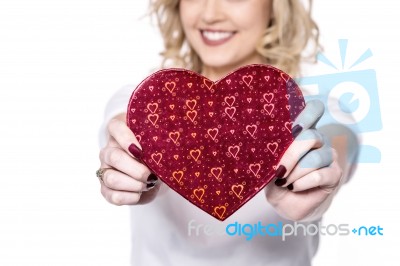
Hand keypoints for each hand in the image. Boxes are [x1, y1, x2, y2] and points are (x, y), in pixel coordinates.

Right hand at [98, 113, 159, 204]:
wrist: (152, 172)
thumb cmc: (154, 152)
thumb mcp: (156, 143)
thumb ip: (157, 141)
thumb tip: (165, 150)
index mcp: (118, 133)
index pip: (115, 128)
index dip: (126, 139)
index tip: (141, 150)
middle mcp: (108, 150)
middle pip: (114, 157)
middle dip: (136, 170)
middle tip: (151, 175)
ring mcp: (105, 170)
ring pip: (111, 179)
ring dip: (134, 184)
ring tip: (148, 184)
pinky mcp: (106, 189)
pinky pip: (112, 196)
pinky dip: (130, 197)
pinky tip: (140, 193)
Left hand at [265, 100, 343, 220]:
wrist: (284, 203)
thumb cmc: (275, 179)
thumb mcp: (268, 164)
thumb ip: (271, 153)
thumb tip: (268, 146)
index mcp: (301, 130)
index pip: (314, 109)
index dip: (307, 113)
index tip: (293, 126)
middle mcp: (318, 139)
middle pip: (311, 136)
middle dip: (291, 154)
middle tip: (279, 169)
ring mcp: (329, 155)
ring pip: (315, 158)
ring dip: (296, 172)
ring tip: (284, 181)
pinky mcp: (335, 174)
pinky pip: (320, 174)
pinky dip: (303, 183)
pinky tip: (294, 187)